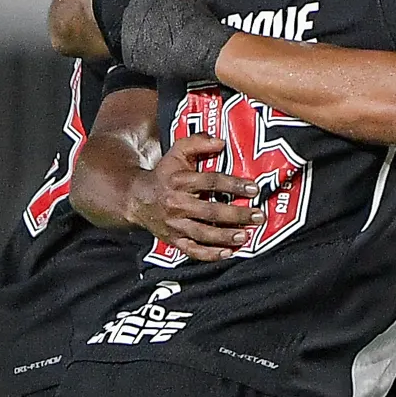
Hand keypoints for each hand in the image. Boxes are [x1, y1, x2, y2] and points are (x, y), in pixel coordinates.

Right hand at [126, 135, 264, 260]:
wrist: (137, 199)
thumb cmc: (164, 174)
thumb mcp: (177, 152)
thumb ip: (198, 142)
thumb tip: (221, 142)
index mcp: (180, 181)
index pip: (210, 182)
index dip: (233, 185)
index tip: (254, 189)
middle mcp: (177, 204)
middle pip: (210, 212)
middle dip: (237, 215)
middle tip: (258, 216)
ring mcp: (175, 225)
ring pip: (203, 234)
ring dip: (225, 237)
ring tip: (246, 236)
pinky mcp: (174, 240)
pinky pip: (192, 251)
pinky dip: (210, 255)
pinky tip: (227, 253)